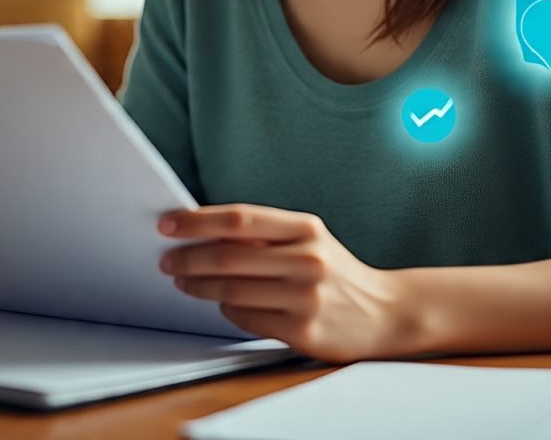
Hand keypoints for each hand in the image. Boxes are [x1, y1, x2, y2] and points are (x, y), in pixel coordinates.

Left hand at [156, 203, 400, 362]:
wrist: (383, 312)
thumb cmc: (333, 270)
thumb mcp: (308, 239)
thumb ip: (265, 234)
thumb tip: (202, 230)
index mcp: (306, 228)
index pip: (240, 219)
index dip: (198, 220)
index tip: (167, 223)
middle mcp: (307, 259)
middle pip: (229, 257)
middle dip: (189, 257)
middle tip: (166, 259)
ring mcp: (305, 298)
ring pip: (232, 291)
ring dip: (199, 286)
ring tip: (183, 280)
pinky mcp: (302, 332)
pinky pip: (246, 319)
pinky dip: (226, 309)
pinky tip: (222, 302)